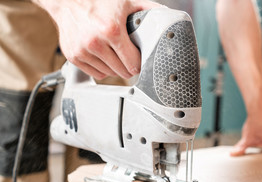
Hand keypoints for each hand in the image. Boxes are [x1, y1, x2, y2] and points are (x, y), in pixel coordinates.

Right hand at [42, 0, 161, 78]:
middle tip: (130, 58)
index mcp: (111, 30)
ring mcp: (82, 51)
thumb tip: (167, 17)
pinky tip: (104, 57)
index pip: (133, 64)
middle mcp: (95, 42)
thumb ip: (148, 10)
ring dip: (116, 68)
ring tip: (116, 54)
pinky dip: (102, 68)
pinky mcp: (73, 56)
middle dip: (129, 67)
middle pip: (122, 72)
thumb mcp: (127, 2)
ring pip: (109, 74)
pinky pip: (96, 73)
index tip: (140, 60)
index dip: (139, 63)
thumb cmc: (97, 0)